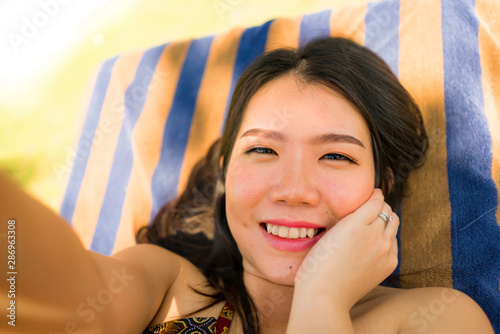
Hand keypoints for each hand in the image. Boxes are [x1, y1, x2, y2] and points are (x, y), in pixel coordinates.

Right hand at [294, 189, 398, 309]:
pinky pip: (394, 242)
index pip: (376, 200)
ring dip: (386, 220)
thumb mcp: (329, 232)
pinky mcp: (389, 264)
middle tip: (369, 209)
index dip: (373, 195)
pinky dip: (388, 238)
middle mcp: (374, 234)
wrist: (325, 294)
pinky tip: (374, 243)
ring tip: (373, 224)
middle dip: (380, 207)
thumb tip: (365, 206)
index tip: (370, 195)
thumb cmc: (318, 263)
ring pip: (394, 223)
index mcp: (356, 223)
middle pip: (388, 210)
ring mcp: (384, 250)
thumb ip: (348, 217)